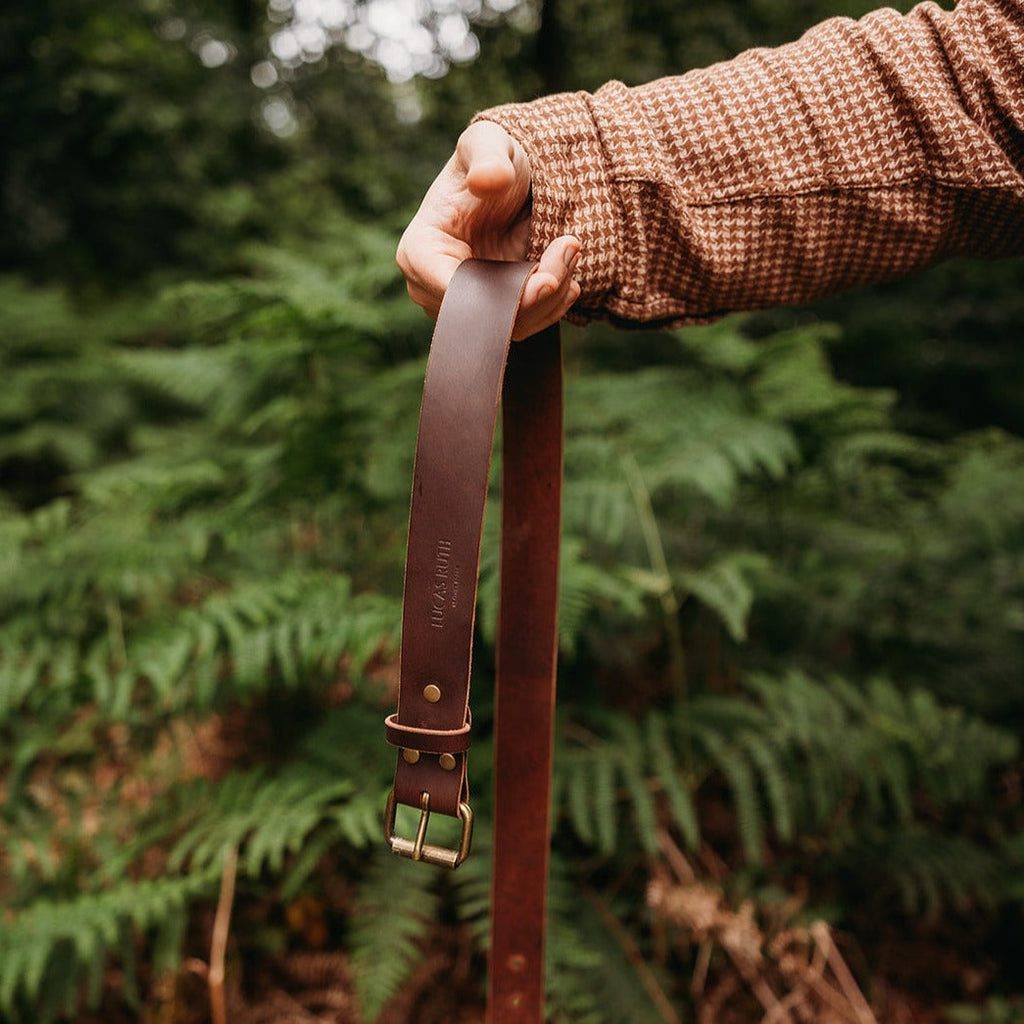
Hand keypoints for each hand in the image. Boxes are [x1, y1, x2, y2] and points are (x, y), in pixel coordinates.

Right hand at [396, 121, 580, 340]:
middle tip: (568, 250)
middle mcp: (435, 287)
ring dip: (550, 297)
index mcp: (420, 250)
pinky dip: (551, 306)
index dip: (493, 293)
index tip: (539, 277)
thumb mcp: (489, 143)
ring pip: (508, 326)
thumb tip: (486, 179)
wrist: (513, 181)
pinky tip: (570, 279)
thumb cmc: (494, 159)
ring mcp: (465, 304)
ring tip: (570, 249)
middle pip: (482, 314)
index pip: (448, 289)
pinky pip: (523, 326)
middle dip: (532, 292)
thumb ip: (487, 156)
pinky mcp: (493, 312)